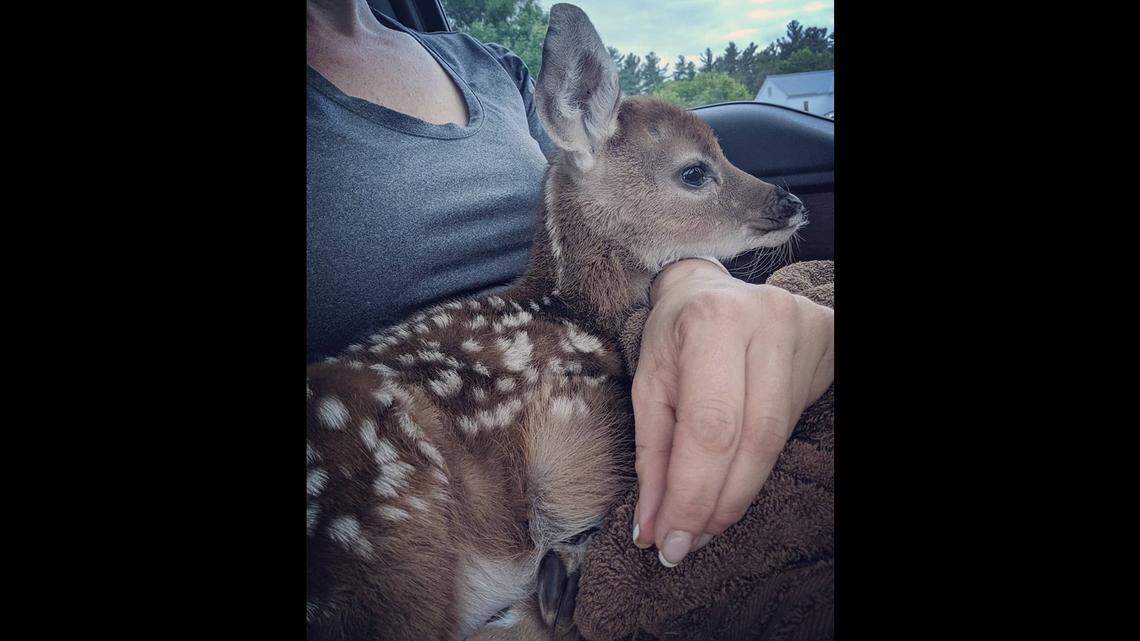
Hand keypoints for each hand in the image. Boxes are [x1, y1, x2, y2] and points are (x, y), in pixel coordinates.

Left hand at [630, 259, 833, 566]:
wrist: (712, 291)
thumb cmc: (674, 335)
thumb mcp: (648, 384)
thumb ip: (651, 457)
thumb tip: (653, 528)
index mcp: (712, 322)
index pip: (710, 427)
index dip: (692, 494)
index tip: (670, 540)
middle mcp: (766, 323)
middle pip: (752, 441)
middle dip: (717, 504)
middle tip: (687, 542)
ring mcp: (802, 334)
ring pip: (776, 441)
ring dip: (737, 495)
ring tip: (703, 523)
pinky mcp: (825, 347)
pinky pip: (790, 428)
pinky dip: (757, 469)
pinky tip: (733, 487)